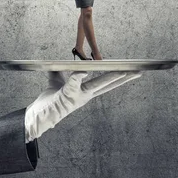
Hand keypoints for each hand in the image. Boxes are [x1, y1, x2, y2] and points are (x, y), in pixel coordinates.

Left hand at [24, 70, 141, 141]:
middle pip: (108, 84)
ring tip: (124, 72)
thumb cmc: (51, 99)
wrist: (40, 114)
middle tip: (137, 72)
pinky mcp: (68, 96)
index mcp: (87, 91)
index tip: (129, 70)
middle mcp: (86, 95)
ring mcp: (78, 96)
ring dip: (110, 78)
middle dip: (124, 78)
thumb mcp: (56, 81)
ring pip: (97, 85)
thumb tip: (59, 62)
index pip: (106, 82)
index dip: (118, 76)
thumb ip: (61, 71)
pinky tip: (83, 72)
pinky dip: (77, 77)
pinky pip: (73, 84)